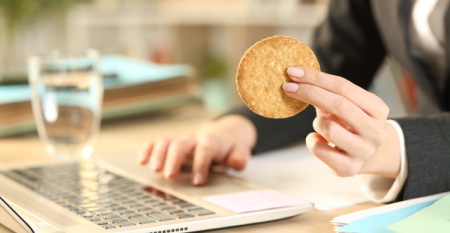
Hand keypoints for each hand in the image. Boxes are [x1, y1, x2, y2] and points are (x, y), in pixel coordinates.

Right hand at [137, 115, 256, 185]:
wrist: (223, 135)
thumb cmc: (229, 147)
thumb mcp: (239, 150)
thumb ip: (239, 156)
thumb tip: (239, 163)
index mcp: (211, 141)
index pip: (205, 150)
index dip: (201, 164)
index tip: (198, 181)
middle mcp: (194, 140)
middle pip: (181, 145)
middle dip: (174, 160)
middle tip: (170, 176)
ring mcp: (181, 142)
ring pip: (166, 142)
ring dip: (158, 155)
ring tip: (154, 170)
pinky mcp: (172, 146)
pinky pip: (156, 144)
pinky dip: (147, 150)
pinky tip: (141, 161)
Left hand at [283, 67, 400, 177]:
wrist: (367, 155)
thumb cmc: (350, 124)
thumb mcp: (346, 105)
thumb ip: (327, 93)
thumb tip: (296, 78)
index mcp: (378, 109)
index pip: (343, 87)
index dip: (316, 78)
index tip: (293, 72)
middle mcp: (376, 131)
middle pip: (338, 104)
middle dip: (309, 92)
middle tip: (287, 87)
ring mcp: (364, 151)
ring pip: (328, 129)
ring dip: (317, 123)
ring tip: (321, 125)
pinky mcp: (349, 168)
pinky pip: (319, 148)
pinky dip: (313, 141)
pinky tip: (320, 141)